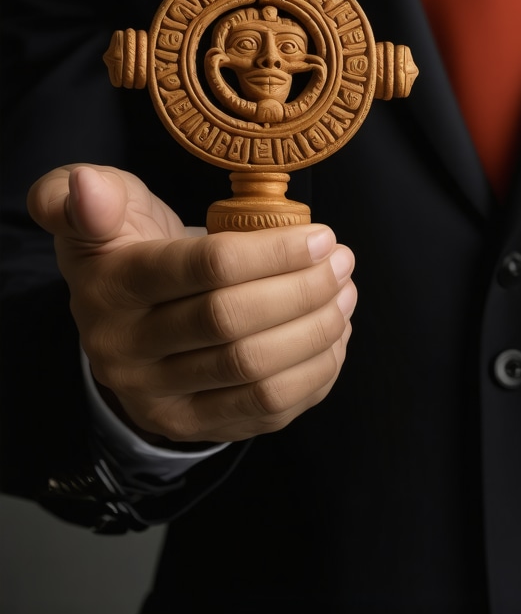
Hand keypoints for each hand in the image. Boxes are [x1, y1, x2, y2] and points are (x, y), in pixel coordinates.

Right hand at [27, 165, 355, 443]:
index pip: (206, 269)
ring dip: (317, 331)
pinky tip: (335, 334)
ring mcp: (159, 397)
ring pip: (254, 373)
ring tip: (345, 293)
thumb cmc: (127, 249)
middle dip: (304, 290)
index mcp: (113, 287)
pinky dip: (315, 372)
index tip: (322, 236)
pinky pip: (266, 409)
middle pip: (233, 324)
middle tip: (342, 261)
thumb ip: (81, 194)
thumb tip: (85, 188)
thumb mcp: (104, 211)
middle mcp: (127, 352)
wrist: (120, 322)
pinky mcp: (193, 425)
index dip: (275, 253)